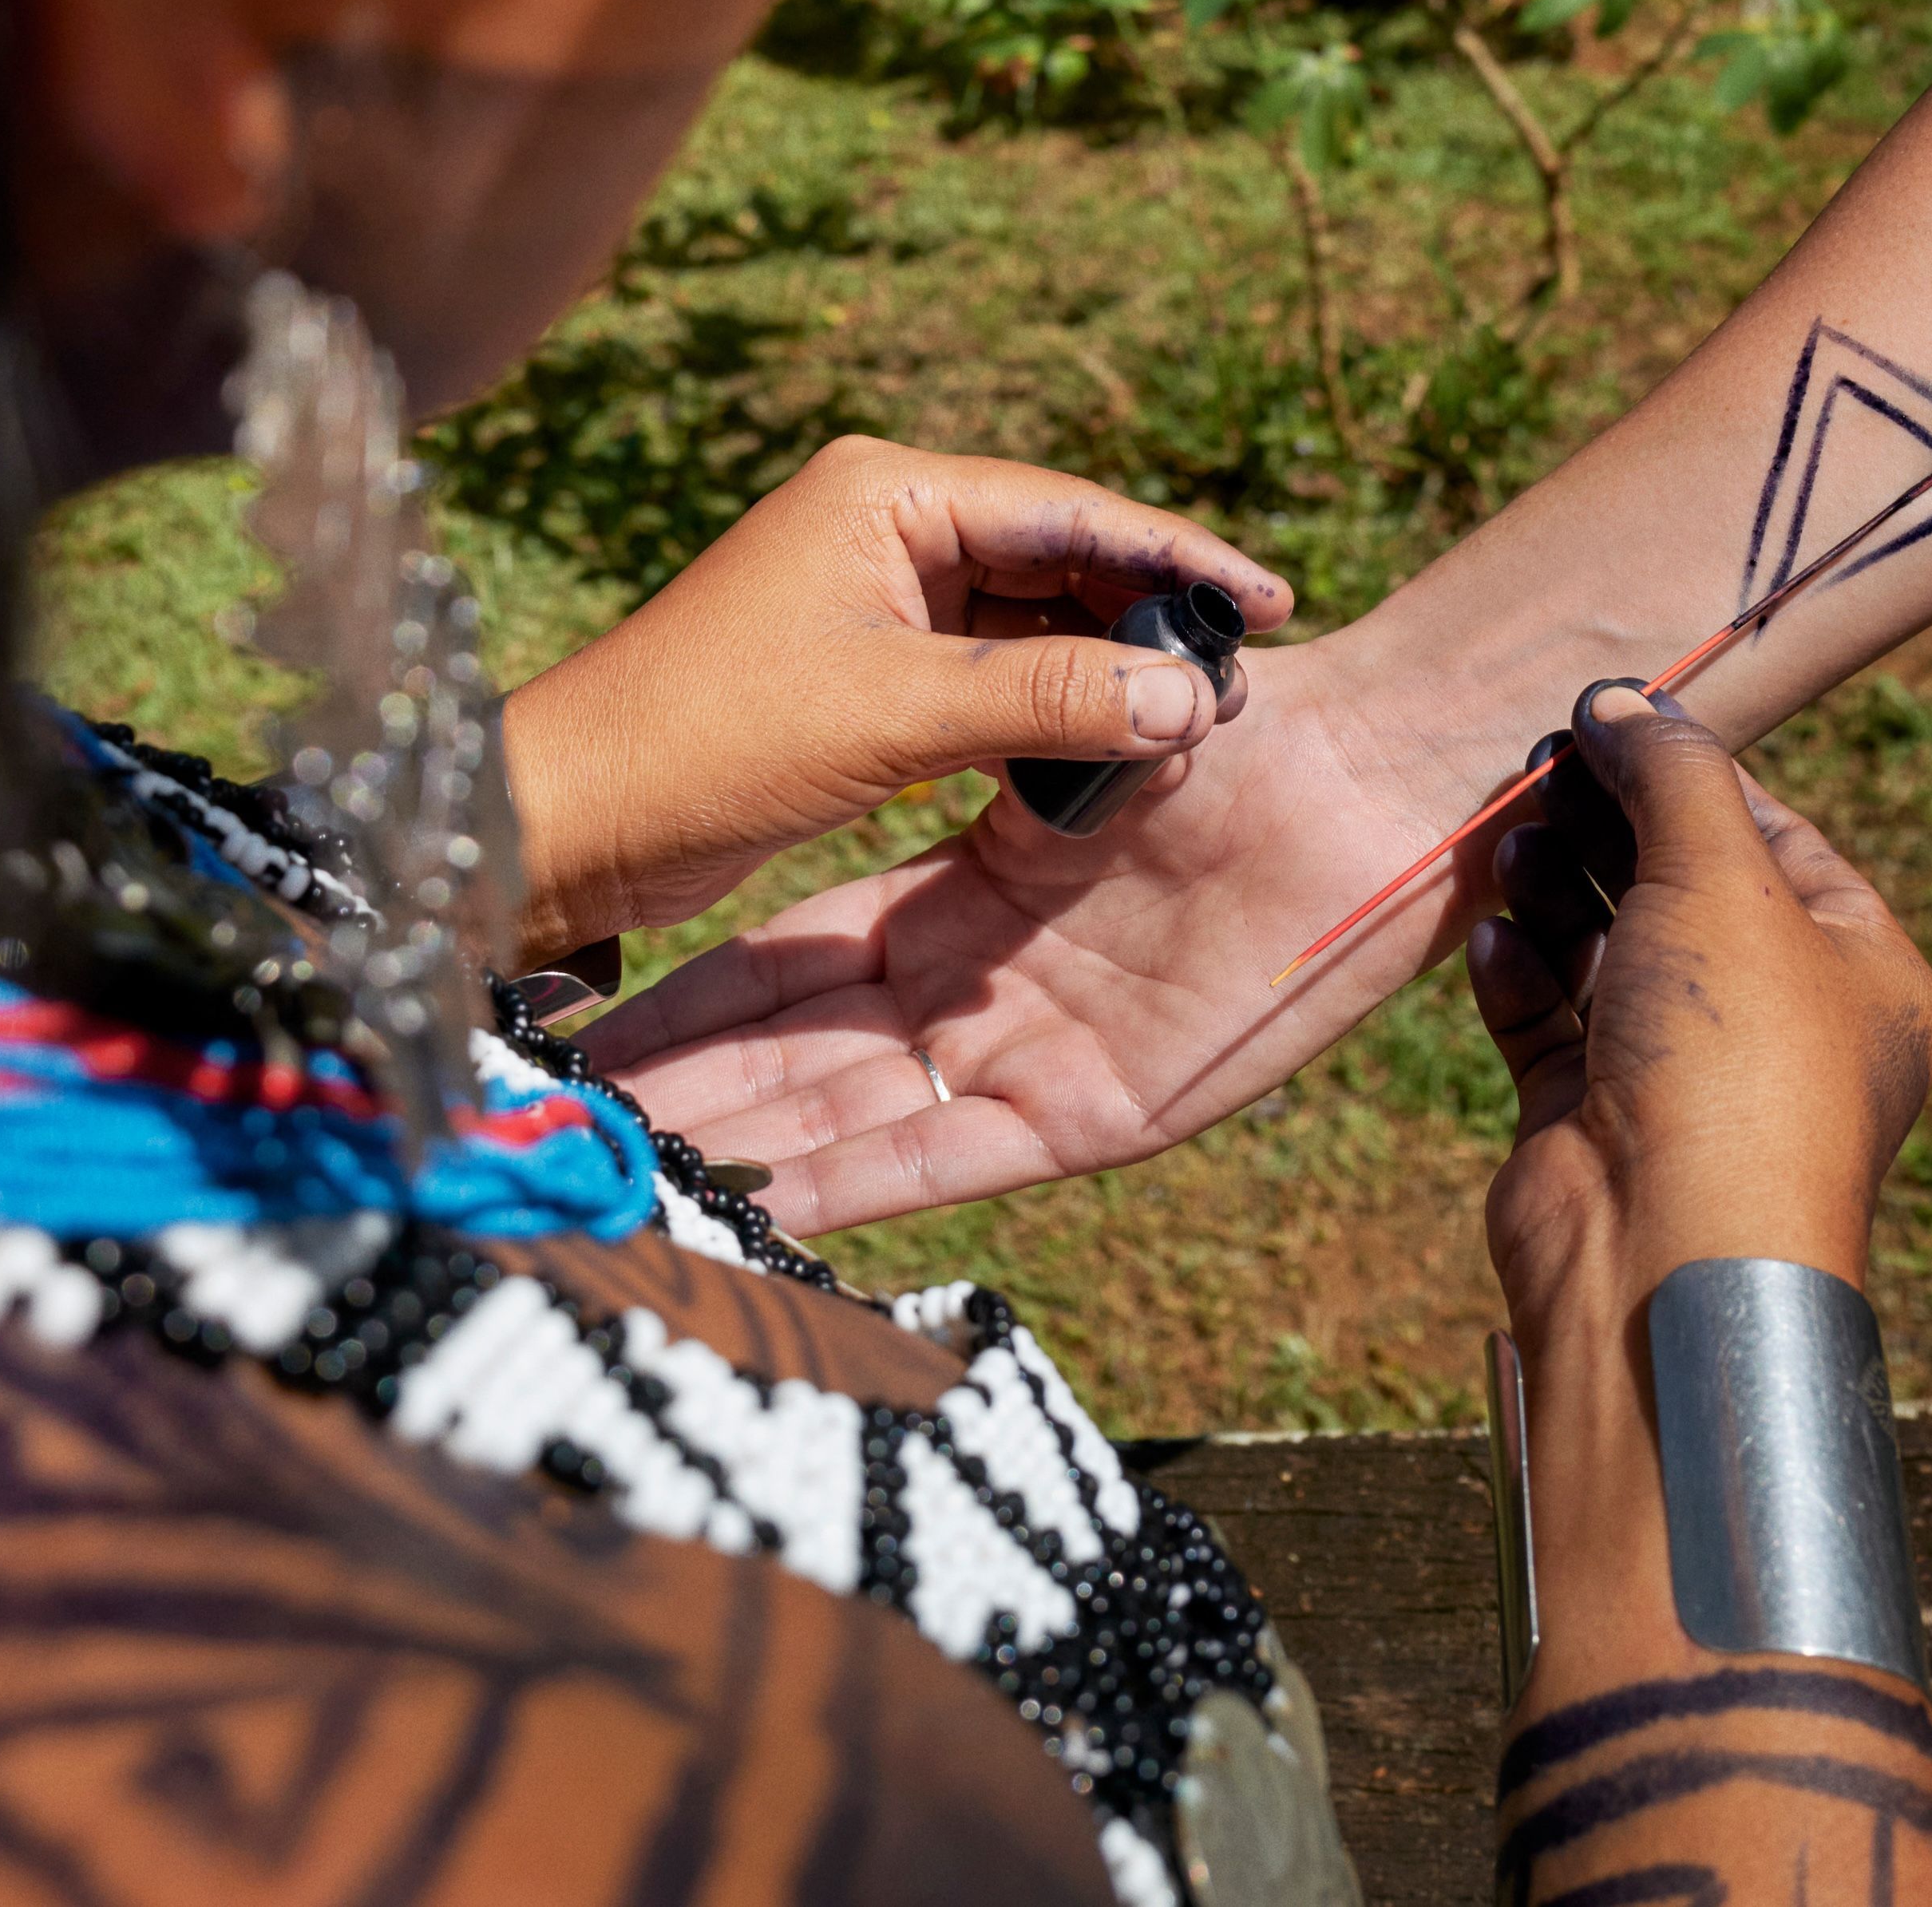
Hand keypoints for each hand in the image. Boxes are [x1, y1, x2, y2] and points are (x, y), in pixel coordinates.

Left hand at [500, 435, 1290, 960]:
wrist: (573, 816)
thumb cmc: (707, 741)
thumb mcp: (891, 717)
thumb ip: (1044, 698)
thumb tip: (1187, 694)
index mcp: (888, 491)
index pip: (1069, 508)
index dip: (1175, 555)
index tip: (1269, 599)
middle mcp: (887, 522)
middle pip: (1058, 555)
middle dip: (1150, 612)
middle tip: (1249, 674)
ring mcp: (874, 593)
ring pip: (1029, 618)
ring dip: (1106, 663)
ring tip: (1204, 714)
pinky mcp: (864, 663)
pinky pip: (989, 669)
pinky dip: (1050, 703)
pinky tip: (1118, 741)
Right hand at [585, 620, 1524, 1218]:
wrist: (1363, 771)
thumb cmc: (1234, 728)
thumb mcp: (1068, 747)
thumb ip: (971, 762)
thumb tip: (873, 721)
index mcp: (964, 895)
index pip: (797, 960)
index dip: (699, 999)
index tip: (601, 1025)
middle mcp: (984, 989)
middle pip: (803, 1054)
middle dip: (688, 1093)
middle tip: (568, 1131)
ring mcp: (1035, 1054)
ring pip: (858, 1114)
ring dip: (745, 1144)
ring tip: (628, 1175)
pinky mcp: (1102, 1110)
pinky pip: (960, 1156)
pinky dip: (863, 1184)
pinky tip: (769, 1210)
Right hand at [1470, 683, 1931, 1334]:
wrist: (1664, 1250)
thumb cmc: (1732, 1056)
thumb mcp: (1720, 875)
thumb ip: (1669, 771)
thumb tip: (1618, 698)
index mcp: (1857, 970)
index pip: (1774, 836)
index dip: (1690, 771)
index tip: (1608, 718)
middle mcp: (1780, 1024)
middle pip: (1682, 887)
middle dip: (1610, 823)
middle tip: (1540, 762)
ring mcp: (1685, 1077)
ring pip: (1609, 950)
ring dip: (1557, 888)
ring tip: (1511, 837)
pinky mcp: (1596, 1119)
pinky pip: (1553, 1021)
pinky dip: (1522, 972)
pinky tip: (1494, 934)